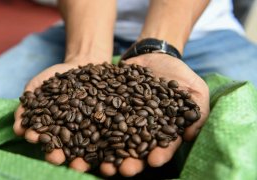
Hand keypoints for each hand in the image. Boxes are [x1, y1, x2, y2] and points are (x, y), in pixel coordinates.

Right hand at [14, 60, 111, 172]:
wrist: (78, 66)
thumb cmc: (53, 77)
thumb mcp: (36, 85)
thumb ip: (27, 101)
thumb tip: (19, 122)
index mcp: (46, 126)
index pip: (39, 135)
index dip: (35, 136)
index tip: (31, 135)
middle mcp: (63, 131)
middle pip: (59, 146)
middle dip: (55, 153)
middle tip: (54, 156)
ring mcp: (81, 128)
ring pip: (77, 145)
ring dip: (76, 155)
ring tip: (74, 162)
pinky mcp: (97, 123)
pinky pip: (96, 131)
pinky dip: (96, 139)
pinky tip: (95, 143)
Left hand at [99, 53, 208, 176]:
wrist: (154, 56)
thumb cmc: (178, 75)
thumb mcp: (195, 90)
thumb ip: (197, 112)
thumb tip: (190, 135)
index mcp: (162, 131)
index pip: (163, 146)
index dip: (160, 154)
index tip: (154, 160)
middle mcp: (141, 130)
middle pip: (135, 150)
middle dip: (130, 162)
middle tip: (123, 170)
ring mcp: (123, 119)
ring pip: (113, 140)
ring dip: (106, 154)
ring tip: (102, 165)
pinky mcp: (108, 107)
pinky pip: (98, 118)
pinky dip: (90, 127)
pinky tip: (82, 136)